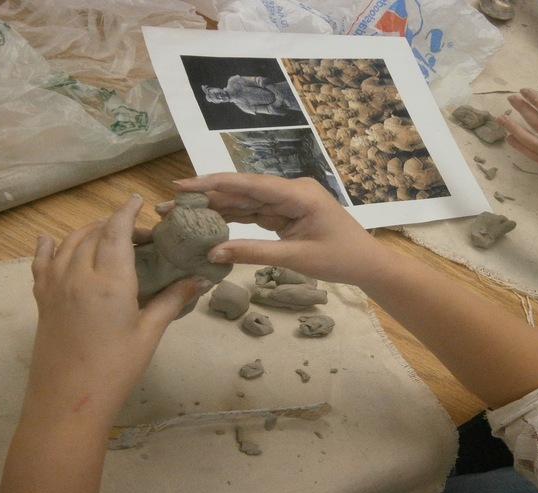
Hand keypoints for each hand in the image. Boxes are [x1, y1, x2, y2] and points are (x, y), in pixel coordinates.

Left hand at [2, 195, 211, 492]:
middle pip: (93, 233)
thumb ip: (172, 300)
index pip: (116, 232)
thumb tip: (200, 279)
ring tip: (108, 236)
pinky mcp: (43, 299)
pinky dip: (48, 246)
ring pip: (68, 242)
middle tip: (139, 235)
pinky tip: (51, 240)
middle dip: (115, 225)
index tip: (139, 200)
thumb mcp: (149, 333)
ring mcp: (56, 286)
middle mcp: (78, 275)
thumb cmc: (116, 368)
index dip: (127, 211)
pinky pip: (42, 262)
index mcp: (109, 281)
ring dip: (89, 231)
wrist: (68, 400)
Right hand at [165, 173, 389, 285]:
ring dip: (215, 207)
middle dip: (206, 196)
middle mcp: (291, 190)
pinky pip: (255, 212)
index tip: (182, 184)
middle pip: (243, 190)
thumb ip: (254, 253)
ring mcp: (289, 200)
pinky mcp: (287, 212)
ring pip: (245, 201)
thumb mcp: (296, 258)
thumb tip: (212, 251)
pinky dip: (233, 217)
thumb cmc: (340, 259)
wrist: (368, 264)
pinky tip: (207, 221)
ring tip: (181, 214)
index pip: (249, 184)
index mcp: (298, 194)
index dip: (213, 183)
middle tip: (170, 204)